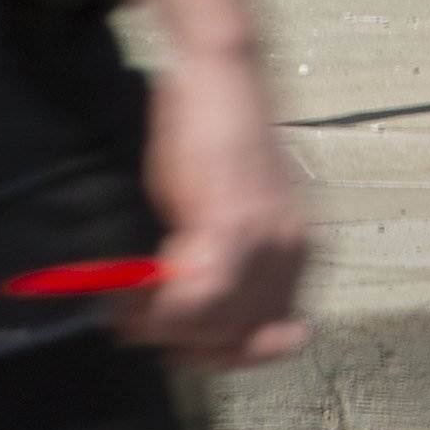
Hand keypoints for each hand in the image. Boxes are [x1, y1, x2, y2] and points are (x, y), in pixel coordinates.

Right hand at [117, 45, 312, 368]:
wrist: (223, 77)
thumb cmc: (220, 141)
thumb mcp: (237, 211)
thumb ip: (231, 264)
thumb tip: (196, 322)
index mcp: (301, 253)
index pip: (275, 339)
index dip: (224, 352)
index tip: (181, 344)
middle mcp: (293, 252)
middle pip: (241, 342)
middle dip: (184, 345)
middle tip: (140, 323)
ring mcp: (266, 241)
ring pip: (215, 328)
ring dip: (162, 326)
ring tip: (128, 304)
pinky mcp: (231, 225)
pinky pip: (198, 299)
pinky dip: (159, 306)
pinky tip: (132, 288)